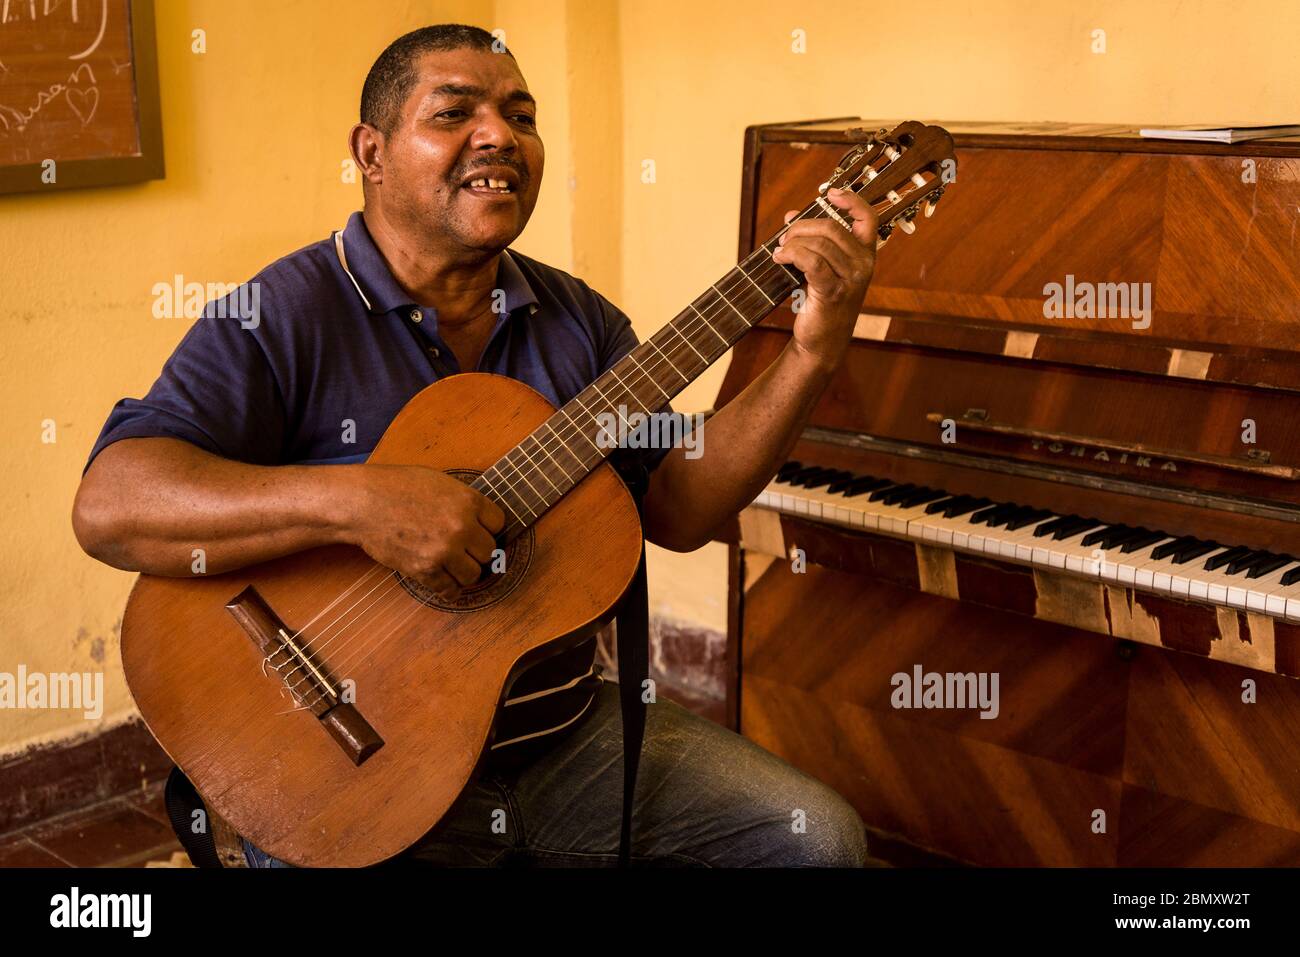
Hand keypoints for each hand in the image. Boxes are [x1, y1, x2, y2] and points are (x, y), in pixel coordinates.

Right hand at [347, 464, 504, 597]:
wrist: (364, 502)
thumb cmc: (397, 486)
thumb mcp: (441, 483)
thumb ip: (464, 502)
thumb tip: (483, 522)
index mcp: (468, 501)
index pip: (500, 523)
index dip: (489, 527)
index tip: (480, 531)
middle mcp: (461, 527)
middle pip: (489, 551)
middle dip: (478, 551)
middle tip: (465, 549)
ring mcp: (444, 551)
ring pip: (474, 574)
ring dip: (465, 572)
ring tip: (454, 565)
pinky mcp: (425, 570)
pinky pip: (449, 589)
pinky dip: (448, 588)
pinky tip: (443, 580)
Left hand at [771, 187, 877, 370]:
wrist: (821, 341)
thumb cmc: (821, 302)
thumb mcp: (821, 267)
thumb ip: (812, 241)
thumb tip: (791, 216)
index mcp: (865, 255)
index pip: (867, 218)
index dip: (850, 200)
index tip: (829, 193)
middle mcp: (863, 265)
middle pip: (832, 228)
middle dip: (802, 227)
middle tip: (784, 237)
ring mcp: (851, 279)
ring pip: (820, 244)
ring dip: (793, 242)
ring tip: (779, 251)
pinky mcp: (833, 292)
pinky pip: (812, 262)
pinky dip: (792, 255)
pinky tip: (779, 258)